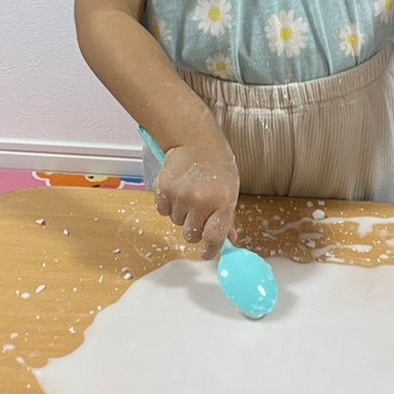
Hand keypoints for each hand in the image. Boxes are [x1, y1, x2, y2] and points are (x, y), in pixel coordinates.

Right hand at [155, 136, 239, 259]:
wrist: (194, 139)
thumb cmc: (217, 163)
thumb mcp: (230, 188)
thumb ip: (228, 216)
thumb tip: (229, 239)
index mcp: (223, 202)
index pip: (214, 238)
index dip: (210, 250)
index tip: (207, 253)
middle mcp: (201, 201)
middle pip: (192, 235)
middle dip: (195, 228)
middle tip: (199, 212)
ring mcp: (181, 196)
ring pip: (177, 223)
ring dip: (182, 214)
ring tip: (189, 193)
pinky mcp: (164, 190)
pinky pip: (163, 211)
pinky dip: (168, 205)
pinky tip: (177, 189)